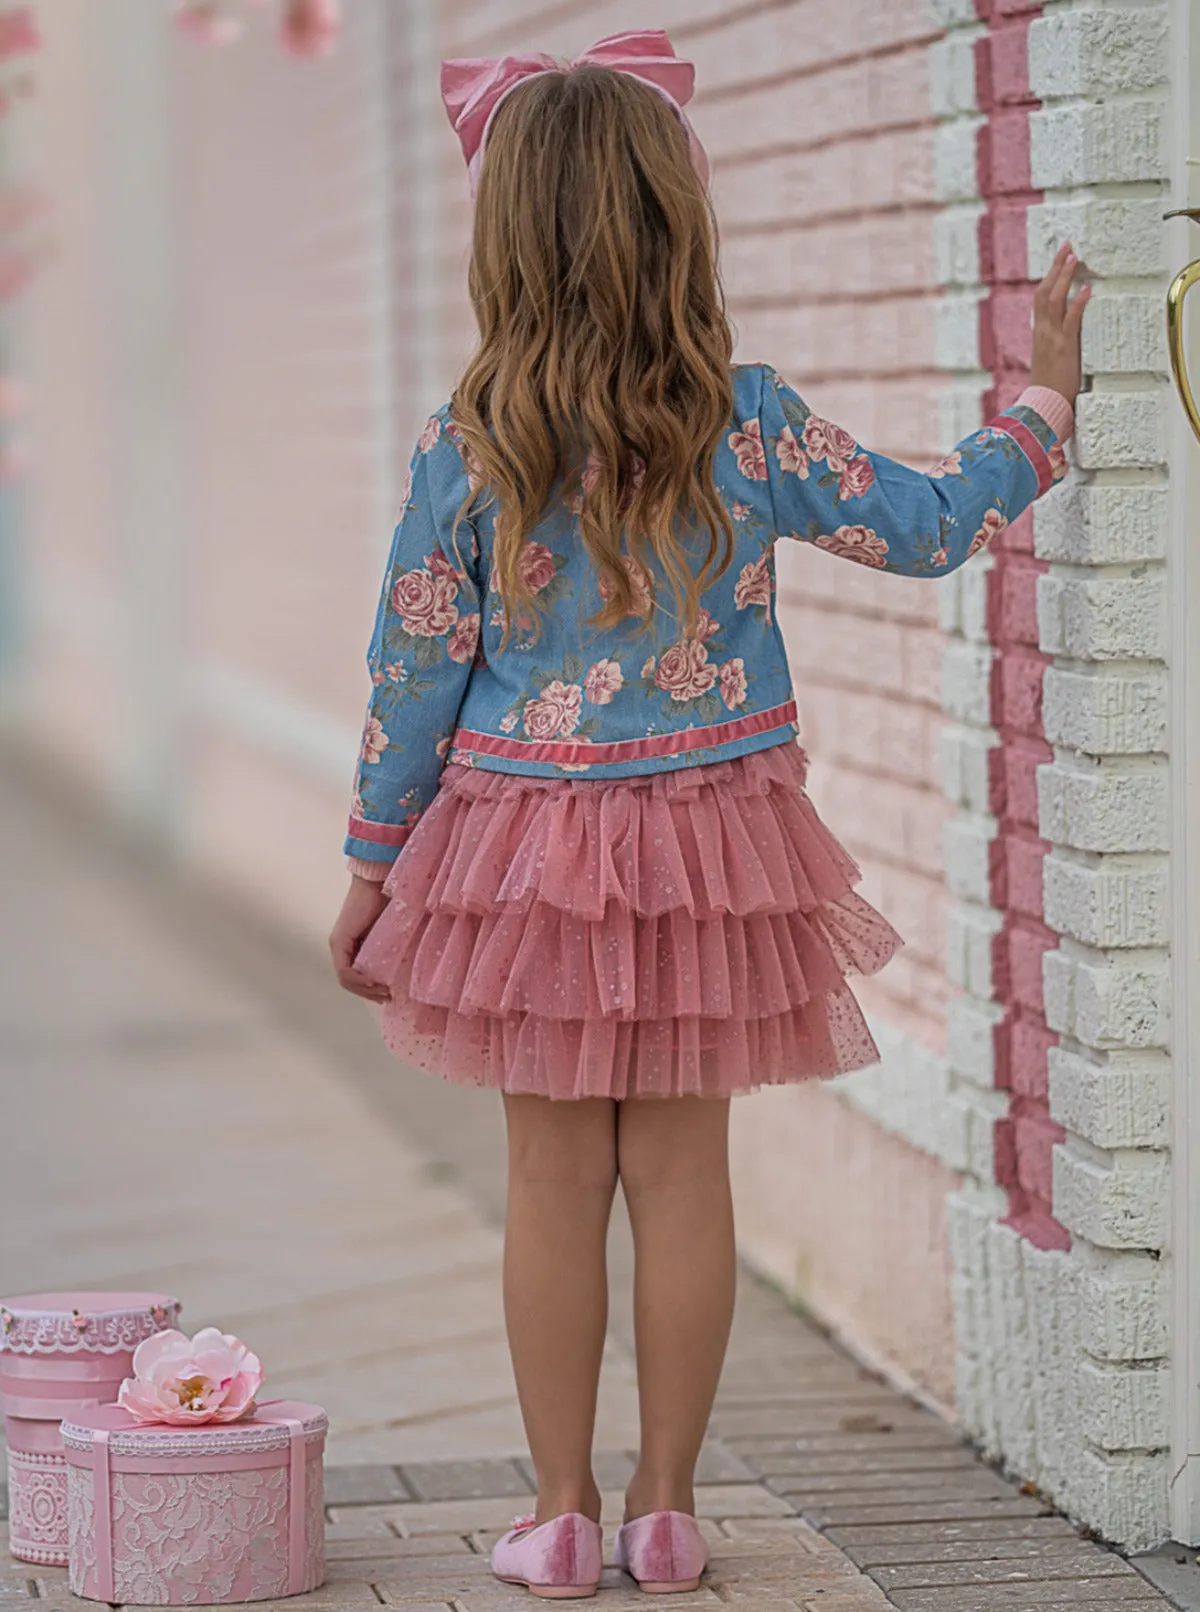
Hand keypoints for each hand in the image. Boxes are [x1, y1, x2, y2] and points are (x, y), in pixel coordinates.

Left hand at [329, 875, 391, 1001]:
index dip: (369, 991)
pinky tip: (373, 982)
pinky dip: (357, 980)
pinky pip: (344, 970)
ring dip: (364, 990)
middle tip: (387, 997)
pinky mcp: (339, 940)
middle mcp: (340, 947)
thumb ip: (389, 948)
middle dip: (368, 994)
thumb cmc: (388, 902)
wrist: (378, 881)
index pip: (355, 977)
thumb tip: (404, 970)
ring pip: (345, 979)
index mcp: (351, 946)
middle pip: (349, 982)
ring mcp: (337, 944)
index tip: (388, 994)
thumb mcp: (389, 933)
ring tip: (383, 992)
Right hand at [1030, 241, 1089, 402]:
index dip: (1049, 277)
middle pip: (1045, 292)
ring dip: (1065, 277)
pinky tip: (1086, 290)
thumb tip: (1062, 331)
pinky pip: (1070, 320)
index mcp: (1039, 334)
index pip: (1041, 299)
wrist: (1042, 406)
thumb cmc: (1048, 388)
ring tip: (1075, 258)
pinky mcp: (1064, 347)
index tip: (1060, 259)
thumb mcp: (1048, 360)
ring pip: (1054, 300)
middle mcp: (1043, 332)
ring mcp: (1052, 338)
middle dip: (1056, 267)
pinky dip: (1078, 303)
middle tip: (1067, 246)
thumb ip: (1053, 343)